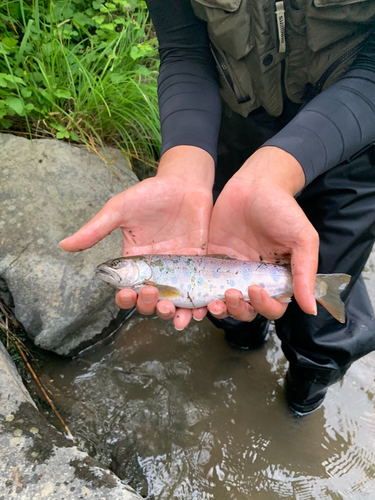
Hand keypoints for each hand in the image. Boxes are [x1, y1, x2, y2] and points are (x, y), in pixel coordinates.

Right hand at [60, 146, 213, 328]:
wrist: (184, 182)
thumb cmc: (150, 194)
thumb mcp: (120, 209)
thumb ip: (96, 229)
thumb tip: (64, 245)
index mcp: (134, 263)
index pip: (127, 290)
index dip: (126, 299)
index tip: (127, 293)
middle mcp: (156, 271)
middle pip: (151, 302)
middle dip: (150, 306)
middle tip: (152, 294)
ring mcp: (179, 271)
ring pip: (175, 302)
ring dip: (174, 314)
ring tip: (175, 314)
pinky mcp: (199, 266)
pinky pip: (200, 290)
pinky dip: (200, 304)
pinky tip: (200, 310)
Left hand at [206, 146, 318, 321]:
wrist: (255, 183)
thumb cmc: (282, 208)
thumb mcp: (302, 237)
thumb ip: (305, 272)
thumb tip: (310, 309)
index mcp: (277, 277)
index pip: (273, 306)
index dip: (264, 306)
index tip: (254, 290)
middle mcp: (254, 278)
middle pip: (247, 310)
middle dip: (238, 310)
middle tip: (230, 294)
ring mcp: (232, 271)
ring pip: (224, 302)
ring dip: (219, 308)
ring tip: (212, 302)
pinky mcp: (213, 260)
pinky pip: (205, 283)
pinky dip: (200, 294)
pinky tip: (195, 295)